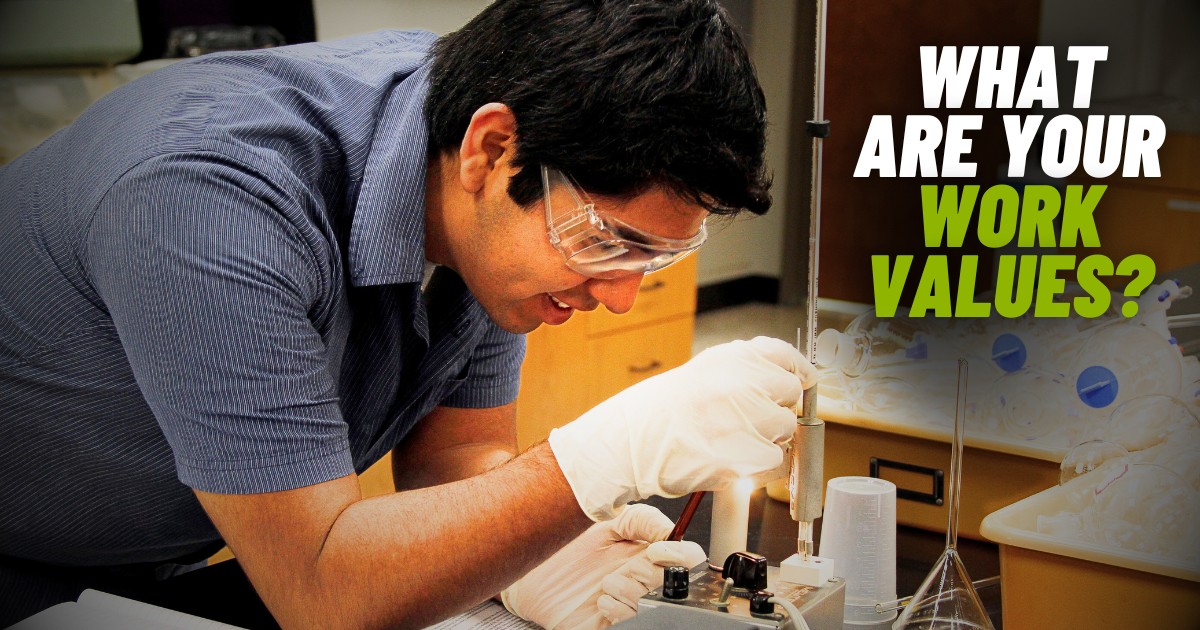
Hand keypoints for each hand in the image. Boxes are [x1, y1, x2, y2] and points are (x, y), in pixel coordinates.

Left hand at [501, 504, 705, 628]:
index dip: (682, 556)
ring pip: (655, 607)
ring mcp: (632, 606)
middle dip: (648, 576)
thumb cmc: (567, 546)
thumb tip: (670, 530)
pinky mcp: (614, 624)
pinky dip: (619, 611)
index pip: (689, 559)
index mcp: (649, 555)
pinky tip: (601, 602)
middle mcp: (646, 582)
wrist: (532, 574)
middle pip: (675, 584)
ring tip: (606, 584)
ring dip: (630, 594)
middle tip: (622, 569)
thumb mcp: (604, 523)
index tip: (656, 551)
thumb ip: (640, 520)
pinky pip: (632, 621)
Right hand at [549, 337, 816, 519]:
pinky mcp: (742, 457)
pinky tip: (736, 462)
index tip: (799, 386)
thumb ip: (744, 371)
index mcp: (732, 357)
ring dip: (769, 441)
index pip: (787, 358)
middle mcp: (742, 381)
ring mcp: (743, 419)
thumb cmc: (661, 412)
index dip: (796, 375)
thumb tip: (788, 380)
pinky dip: (763, 468)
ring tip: (734, 444)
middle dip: (776, 411)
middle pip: (790, 396)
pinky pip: (777, 463)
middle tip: (748, 424)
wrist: (627, 444)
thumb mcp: (703, 372)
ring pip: (786, 432)